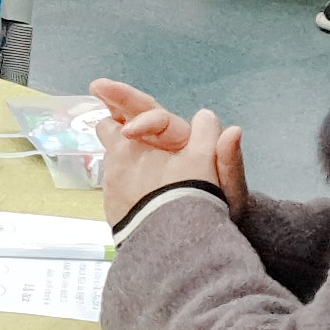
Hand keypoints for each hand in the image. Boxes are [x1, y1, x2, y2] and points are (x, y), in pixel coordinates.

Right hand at [89, 79, 245, 226]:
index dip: (146, 121)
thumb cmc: (216, 215)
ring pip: (125, 125)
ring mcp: (142, 156)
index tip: (129, 133)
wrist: (189, 243)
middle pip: (141, 113)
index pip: (162, 121)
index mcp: (185, 142)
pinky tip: (97, 125)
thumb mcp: (228, 191)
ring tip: (96, 91)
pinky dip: (107, 133)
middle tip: (99, 86)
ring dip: (112, 108)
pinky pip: (115, 147)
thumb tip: (233, 130)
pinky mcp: (125, 171)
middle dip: (123, 98)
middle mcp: (163, 143)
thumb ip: (228, 161)